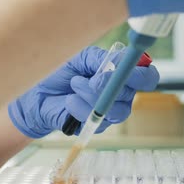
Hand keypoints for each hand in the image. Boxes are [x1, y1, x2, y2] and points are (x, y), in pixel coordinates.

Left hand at [9, 46, 158, 137]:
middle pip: (134, 93)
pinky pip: (98, 120)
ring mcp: (111, 112)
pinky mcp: (96, 125)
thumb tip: (117, 63)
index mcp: (122, 74)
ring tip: (74, 84)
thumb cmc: (59, 72)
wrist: (36, 94)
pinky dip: (81, 107)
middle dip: (112, 84)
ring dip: (93, 95)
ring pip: (117, 109)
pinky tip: (69, 100)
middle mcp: (122, 94)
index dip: (142, 73)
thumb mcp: (80, 58)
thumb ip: (100, 59)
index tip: (125, 68)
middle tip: (93, 79)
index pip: (147, 76)